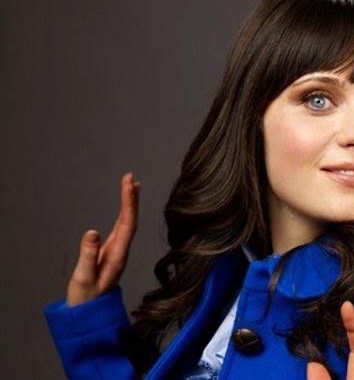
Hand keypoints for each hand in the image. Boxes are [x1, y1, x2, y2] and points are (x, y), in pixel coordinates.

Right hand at [66, 173, 139, 306]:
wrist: (90, 315)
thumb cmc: (86, 299)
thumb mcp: (84, 278)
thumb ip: (88, 256)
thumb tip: (92, 233)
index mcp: (118, 255)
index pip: (127, 224)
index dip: (129, 203)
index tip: (129, 184)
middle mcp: (121, 251)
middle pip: (130, 220)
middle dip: (131, 198)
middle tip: (130, 177)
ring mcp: (118, 251)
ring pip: (127, 223)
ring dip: (129, 203)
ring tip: (131, 185)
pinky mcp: (112, 252)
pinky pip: (121, 228)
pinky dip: (124, 213)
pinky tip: (126, 206)